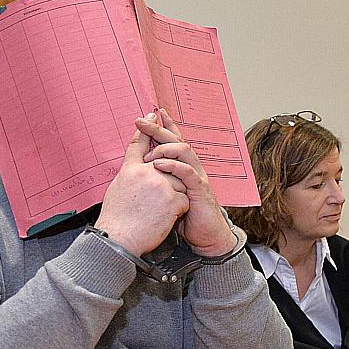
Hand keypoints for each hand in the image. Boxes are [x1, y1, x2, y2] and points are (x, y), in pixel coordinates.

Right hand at [96, 116, 190, 256]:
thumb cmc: (116, 220)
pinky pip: (184, 199)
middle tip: (159, 185)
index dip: (148, 127)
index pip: (139, 144)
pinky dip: (179, 210)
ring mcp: (160, 185)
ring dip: (174, 195)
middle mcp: (145, 173)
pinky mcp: (172, 199)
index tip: (154, 113)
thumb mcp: (118, 188)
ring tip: (158, 211)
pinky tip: (166, 219)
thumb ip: (130, 172)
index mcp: (130, 170)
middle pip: (165, 161)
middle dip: (168, 173)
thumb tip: (139, 163)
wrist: (119, 241)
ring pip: (178, 181)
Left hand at [139, 108, 234, 256]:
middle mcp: (193, 168)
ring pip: (185, 152)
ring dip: (165, 146)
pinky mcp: (200, 190)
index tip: (153, 113)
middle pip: (178, 141)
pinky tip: (159, 164)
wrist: (206, 236)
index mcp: (186, 168)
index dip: (166, 126)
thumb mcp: (170, 194)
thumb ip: (161, 181)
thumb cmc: (187, 217)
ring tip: (148, 148)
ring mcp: (198, 177)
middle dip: (160, 129)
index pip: (175, 141)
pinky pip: (187, 173)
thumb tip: (142, 171)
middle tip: (143, 121)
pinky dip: (173, 166)